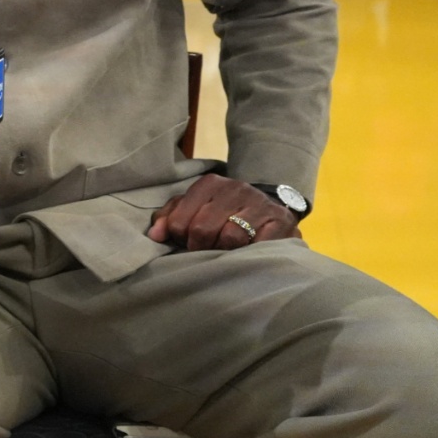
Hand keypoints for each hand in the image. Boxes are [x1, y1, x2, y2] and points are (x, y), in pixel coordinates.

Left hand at [148, 173, 298, 250]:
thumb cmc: (223, 210)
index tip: (186, 243)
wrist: (270, 203)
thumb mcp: (195, 206)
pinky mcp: (281, 221)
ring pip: (230, 238)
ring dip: (224, 252)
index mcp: (209, 184)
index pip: (180, 221)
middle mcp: (235, 189)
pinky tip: (247, 253)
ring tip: (225, 252)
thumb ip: (171, 217)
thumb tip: (155, 235)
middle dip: (200, 247)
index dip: (179, 239)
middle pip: (202, 229)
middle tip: (205, 252)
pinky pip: (258, 245)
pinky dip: (249, 253)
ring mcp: (259, 204)